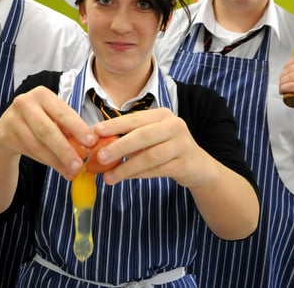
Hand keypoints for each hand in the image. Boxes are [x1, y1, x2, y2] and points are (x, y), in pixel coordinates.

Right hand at [0, 86, 95, 179]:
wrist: (7, 128)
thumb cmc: (39, 121)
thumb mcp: (53, 118)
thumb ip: (69, 128)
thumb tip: (92, 144)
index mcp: (42, 94)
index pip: (63, 112)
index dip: (78, 128)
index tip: (91, 142)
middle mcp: (25, 102)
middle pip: (48, 130)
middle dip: (65, 149)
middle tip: (79, 165)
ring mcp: (13, 118)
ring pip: (38, 144)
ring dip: (57, 161)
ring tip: (71, 172)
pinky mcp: (5, 135)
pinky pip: (29, 151)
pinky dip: (46, 161)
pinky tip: (58, 168)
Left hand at [92, 108, 212, 185]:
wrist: (198, 166)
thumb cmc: (167, 148)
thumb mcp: (151, 137)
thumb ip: (130, 137)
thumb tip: (99, 143)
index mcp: (162, 115)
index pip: (135, 119)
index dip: (114, 125)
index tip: (95, 132)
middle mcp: (174, 126)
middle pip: (142, 136)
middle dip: (118, 147)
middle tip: (99, 157)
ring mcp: (182, 145)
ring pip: (149, 156)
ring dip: (126, 168)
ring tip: (108, 177)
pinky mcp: (185, 164)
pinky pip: (157, 170)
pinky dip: (139, 175)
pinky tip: (125, 178)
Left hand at [279, 56, 293, 119]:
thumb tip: (285, 67)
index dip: (286, 66)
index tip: (283, 74)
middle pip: (292, 68)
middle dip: (282, 76)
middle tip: (281, 84)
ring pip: (291, 77)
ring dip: (282, 83)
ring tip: (282, 89)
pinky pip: (293, 86)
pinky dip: (285, 88)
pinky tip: (283, 91)